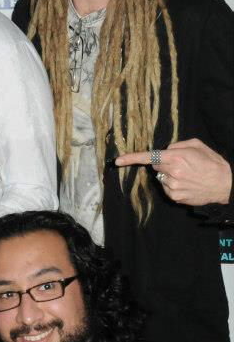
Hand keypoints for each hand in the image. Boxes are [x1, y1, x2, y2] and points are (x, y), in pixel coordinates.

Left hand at [114, 138, 231, 207]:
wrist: (226, 184)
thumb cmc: (213, 163)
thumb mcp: (198, 145)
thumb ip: (177, 145)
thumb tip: (165, 150)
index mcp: (176, 157)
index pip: (149, 156)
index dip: (131, 158)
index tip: (118, 161)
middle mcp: (172, 172)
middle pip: (156, 166)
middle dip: (164, 164)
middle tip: (182, 164)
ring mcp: (172, 186)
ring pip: (161, 177)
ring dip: (169, 175)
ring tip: (188, 175)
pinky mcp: (174, 196)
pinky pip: (166, 188)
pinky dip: (173, 185)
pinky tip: (187, 184)